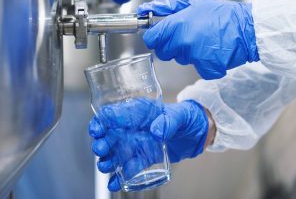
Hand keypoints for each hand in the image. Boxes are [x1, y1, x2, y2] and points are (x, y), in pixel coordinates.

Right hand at [88, 99, 208, 191]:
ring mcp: (137, 143)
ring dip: (107, 160)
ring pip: (115, 152)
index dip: (102, 121)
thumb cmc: (187, 116)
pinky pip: (129, 167)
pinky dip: (120, 176)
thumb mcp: (180, 115)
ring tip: (106, 167)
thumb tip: (156, 131)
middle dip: (101, 142)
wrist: (198, 132)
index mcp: (138, 112)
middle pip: (109, 134)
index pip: (114, 113)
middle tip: (101, 149)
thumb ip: (169, 122)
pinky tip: (114, 183)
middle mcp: (133, 128)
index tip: (97, 129)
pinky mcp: (143, 157)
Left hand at [137, 0, 258, 78]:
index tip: (162, 34)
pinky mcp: (207, 68)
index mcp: (177, 24)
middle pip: (163, 52)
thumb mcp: (192, 1)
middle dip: (171, 45)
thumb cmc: (221, 13)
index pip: (151, 39)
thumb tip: (144, 9)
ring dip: (188, 52)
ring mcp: (195, 57)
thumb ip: (165, 5)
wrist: (248, 27)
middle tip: (188, 35)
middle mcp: (183, 42)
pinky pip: (197, 68)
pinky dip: (204, 63)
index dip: (156, 36)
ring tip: (204, 40)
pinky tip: (213, 51)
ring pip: (180, 59)